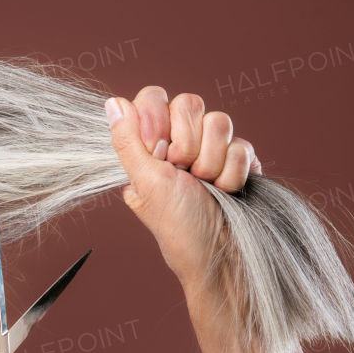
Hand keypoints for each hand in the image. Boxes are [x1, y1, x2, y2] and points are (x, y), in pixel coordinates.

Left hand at [105, 88, 260, 289]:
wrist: (220, 254)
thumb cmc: (178, 227)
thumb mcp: (145, 182)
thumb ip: (128, 141)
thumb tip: (111, 103)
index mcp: (151, 146)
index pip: (153, 98)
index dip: (158, 119)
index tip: (158, 151)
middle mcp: (182, 143)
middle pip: (189, 103)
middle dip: (186, 144)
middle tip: (182, 174)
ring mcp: (213, 150)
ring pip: (220, 121)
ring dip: (211, 162)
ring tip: (205, 187)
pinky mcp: (241, 160)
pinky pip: (242, 144)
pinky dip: (233, 173)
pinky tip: (227, 192)